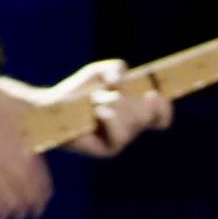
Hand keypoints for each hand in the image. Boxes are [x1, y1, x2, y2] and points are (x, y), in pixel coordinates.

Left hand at [40, 58, 172, 158]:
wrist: (54, 107)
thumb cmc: (79, 91)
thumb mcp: (99, 71)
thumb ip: (115, 68)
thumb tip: (120, 83)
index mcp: (135, 111)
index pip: (161, 117)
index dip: (163, 108)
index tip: (152, 94)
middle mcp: (131, 129)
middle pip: (147, 116)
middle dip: (129, 99)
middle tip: (111, 93)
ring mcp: (121, 141)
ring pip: (133, 121)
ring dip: (112, 104)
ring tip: (94, 101)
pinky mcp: (109, 150)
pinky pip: (120, 134)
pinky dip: (109, 117)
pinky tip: (97, 111)